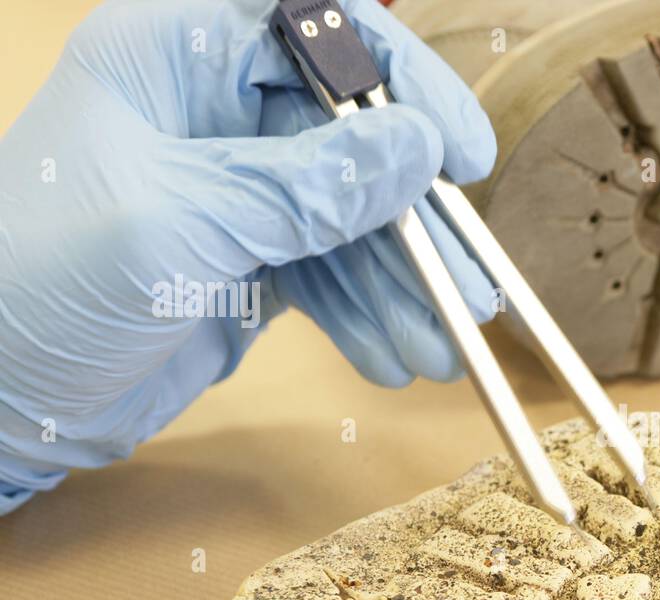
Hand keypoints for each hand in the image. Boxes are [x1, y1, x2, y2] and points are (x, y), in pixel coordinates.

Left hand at [0, 0, 497, 513]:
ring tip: (440, 349)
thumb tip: (420, 150)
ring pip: (348, 217)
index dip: (401, 82)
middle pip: (350, 137)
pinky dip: (363, 313)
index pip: (317, 32)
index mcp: (175, 55)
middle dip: (411, 220)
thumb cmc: (42, 282)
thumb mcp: (181, 223)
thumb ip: (307, 188)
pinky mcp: (245, 258)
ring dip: (398, 284)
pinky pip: (329, 272)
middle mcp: (211, 110)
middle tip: (469, 286)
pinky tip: (392, 358)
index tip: (462, 155)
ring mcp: (233, 188)